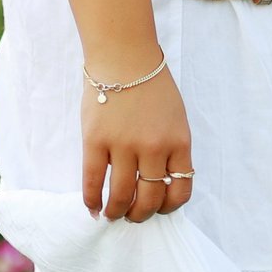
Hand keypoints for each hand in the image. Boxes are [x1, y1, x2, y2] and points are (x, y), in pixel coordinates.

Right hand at [80, 56, 193, 221]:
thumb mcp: (175, 117)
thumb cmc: (150, 85)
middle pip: (150, 198)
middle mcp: (154, 148)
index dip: (168, 207)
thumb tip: (160, 181)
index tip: (157, 208)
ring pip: (122, 195)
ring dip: (116, 211)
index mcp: (179, 142)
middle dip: (140, 215)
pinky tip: (92, 206)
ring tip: (111, 214)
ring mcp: (124, 145)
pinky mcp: (96, 140)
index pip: (180, 190)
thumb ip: (171, 148)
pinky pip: (93, 180)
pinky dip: (92, 199)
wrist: (123, 55)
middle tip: (131, 216)